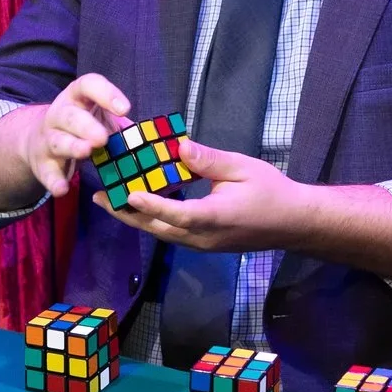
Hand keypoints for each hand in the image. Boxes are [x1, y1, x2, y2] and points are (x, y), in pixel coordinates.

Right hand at [0, 74, 131, 205]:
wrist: (37, 140)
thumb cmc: (79, 126)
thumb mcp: (98, 118)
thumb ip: (120, 125)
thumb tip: (149, 138)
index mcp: (76, 98)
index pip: (88, 85)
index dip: (106, 94)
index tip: (125, 109)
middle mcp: (59, 115)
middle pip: (70, 116)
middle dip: (86, 125)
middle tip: (103, 138)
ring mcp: (48, 139)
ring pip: (58, 142)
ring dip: (72, 147)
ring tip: (86, 152)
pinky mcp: (42, 163)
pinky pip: (47, 172)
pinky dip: (54, 181)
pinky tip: (62, 189)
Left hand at [100, 137, 315, 252]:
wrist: (293, 223)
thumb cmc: (272, 191)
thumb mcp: (242, 168)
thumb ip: (209, 160)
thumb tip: (179, 146)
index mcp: (215, 217)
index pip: (177, 213)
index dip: (151, 204)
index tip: (126, 193)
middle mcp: (204, 237)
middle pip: (158, 228)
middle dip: (126, 214)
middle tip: (99, 197)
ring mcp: (203, 244)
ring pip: (162, 233)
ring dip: (135, 218)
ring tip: (110, 202)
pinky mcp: (204, 244)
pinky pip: (172, 234)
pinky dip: (152, 220)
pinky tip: (139, 207)